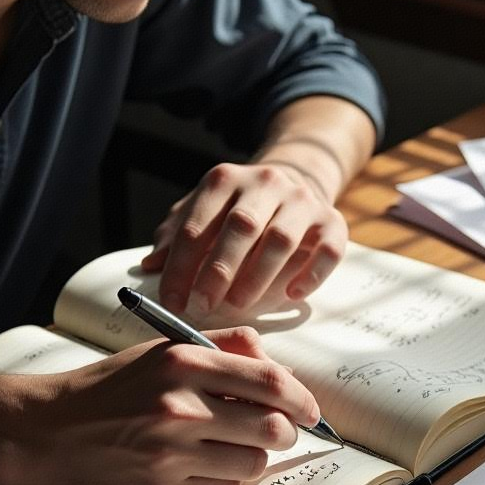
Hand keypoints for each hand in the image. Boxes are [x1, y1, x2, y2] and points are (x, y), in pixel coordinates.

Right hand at [12, 327, 319, 484]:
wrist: (47, 430)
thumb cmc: (111, 387)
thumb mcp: (161, 350)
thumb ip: (222, 347)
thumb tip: (274, 362)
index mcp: (183, 363)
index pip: (270, 383)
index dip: (301, 399)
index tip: (308, 409)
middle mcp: (180, 408)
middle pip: (272, 428)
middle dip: (287, 432)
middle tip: (278, 431)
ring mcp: (170, 454)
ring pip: (253, 463)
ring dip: (256, 456)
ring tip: (236, 447)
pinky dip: (230, 479)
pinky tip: (212, 465)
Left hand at [140, 161, 347, 314]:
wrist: (295, 183)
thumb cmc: (239, 210)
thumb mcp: (203, 214)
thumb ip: (177, 237)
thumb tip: (150, 266)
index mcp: (226, 179)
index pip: (198, 224)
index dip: (181, 265)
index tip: (173, 300)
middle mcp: (267, 182)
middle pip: (241, 227)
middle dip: (219, 270)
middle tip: (204, 305)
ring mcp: (302, 201)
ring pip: (282, 239)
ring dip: (258, 276)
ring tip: (239, 305)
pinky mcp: (333, 221)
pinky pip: (327, 250)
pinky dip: (310, 275)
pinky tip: (291, 295)